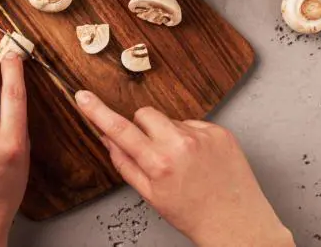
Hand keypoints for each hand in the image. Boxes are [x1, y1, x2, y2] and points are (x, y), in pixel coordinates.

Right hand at [75, 90, 293, 246]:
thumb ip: (125, 163)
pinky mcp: (221, 132)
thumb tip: (107, 139)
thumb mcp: (150, 195)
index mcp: (159, 163)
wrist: (237, 223)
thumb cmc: (193, 214)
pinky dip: (190, 136)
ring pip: (169, 119)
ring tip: (183, 161)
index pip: (120, 130)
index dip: (98, 111)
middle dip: (142, 128)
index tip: (84, 96)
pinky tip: (199, 158)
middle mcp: (182, 144)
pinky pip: (193, 123)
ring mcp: (204, 135)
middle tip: (152, 152)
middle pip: (145, 114)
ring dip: (168, 133)